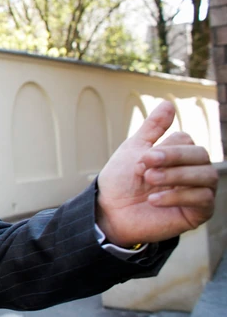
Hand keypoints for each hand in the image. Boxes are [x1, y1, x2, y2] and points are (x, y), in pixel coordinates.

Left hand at [96, 101, 216, 246]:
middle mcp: (194, 171)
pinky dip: (177, 197)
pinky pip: (203, 200)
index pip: (187, 141)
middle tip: (146, 167)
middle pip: (201, 155)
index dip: (166, 148)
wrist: (110, 211)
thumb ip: (153, 128)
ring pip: (206, 176)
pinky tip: (153, 199)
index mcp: (179, 155)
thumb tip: (168, 103)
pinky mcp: (198, 213)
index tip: (142, 158)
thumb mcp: (134, 149)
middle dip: (174, 158)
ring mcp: (198, 192)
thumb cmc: (122, 181)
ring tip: (149, 180)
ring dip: (176, 176)